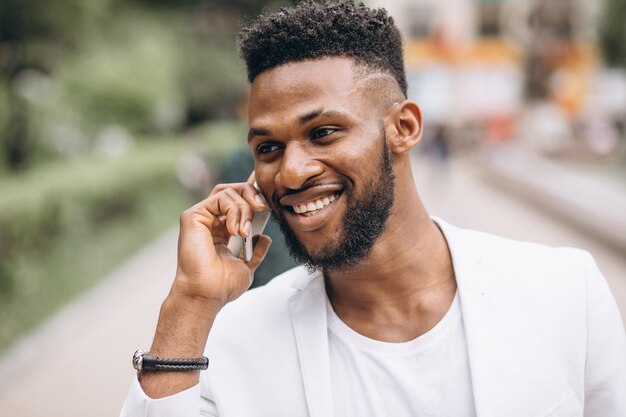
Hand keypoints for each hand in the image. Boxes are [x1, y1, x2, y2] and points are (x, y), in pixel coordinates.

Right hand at [172, 174, 271, 310]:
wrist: (208, 294)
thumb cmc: (222, 286)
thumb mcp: (247, 266)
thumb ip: (256, 252)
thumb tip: (265, 237)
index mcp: (221, 230)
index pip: (236, 202)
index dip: (252, 194)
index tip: (267, 197)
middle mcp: (210, 221)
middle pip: (232, 190)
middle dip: (251, 194)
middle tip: (262, 208)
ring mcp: (201, 217)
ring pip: (228, 192)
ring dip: (244, 208)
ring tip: (245, 232)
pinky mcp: (193, 216)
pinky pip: (219, 198)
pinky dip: (234, 210)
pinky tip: (236, 231)